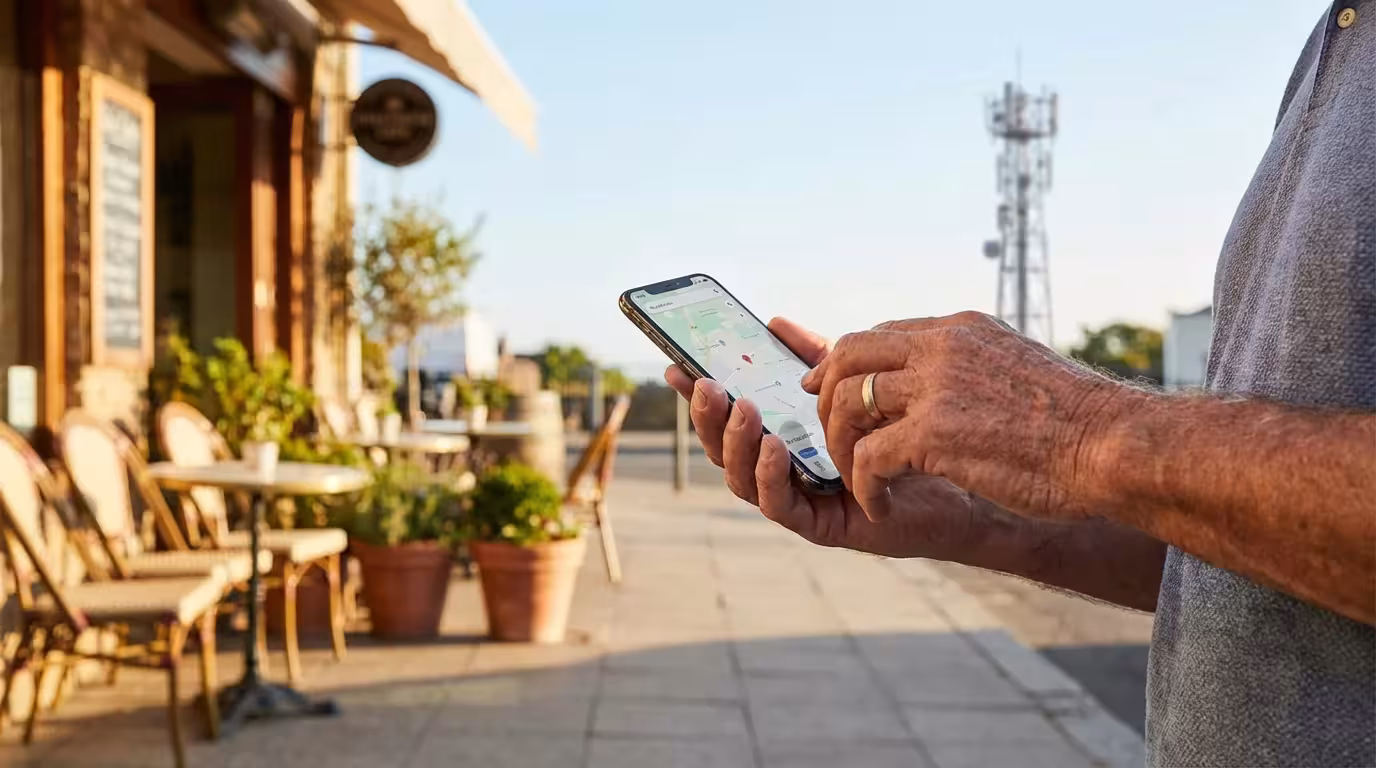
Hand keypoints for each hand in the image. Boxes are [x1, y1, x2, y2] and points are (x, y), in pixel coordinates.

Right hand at [664, 317, 992, 559]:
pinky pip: (781, 506)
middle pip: (725, 451)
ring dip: (737, 444)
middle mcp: (783, 474)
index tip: (676, 366)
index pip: (728, 419)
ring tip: (743, 409)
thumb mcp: (856, 386)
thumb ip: (816, 359)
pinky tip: (777, 446)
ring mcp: (800, 501)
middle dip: (708, 418)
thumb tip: (774, 322)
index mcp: (782, 440)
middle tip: (704, 384)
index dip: (698, 397)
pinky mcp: (823, 525)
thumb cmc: (908, 435)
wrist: (962, 477)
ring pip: (744, 480)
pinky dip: (772, 476)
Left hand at [801, 312, 1134, 523]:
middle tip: (834, 440)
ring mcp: (934, 387)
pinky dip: (864, 487)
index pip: (880, 336)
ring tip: (860, 481)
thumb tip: (947, 381)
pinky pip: (868, 458)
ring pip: (847, 405)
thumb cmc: (1079, 424)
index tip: (827, 390)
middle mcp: (942, 348)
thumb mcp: (1017, 370)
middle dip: (826, 400)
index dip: (844, 365)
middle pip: (847, 358)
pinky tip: (881, 506)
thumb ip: (973, 368)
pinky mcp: (932, 433)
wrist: (1115, 446)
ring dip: (842, 448)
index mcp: (961, 331)